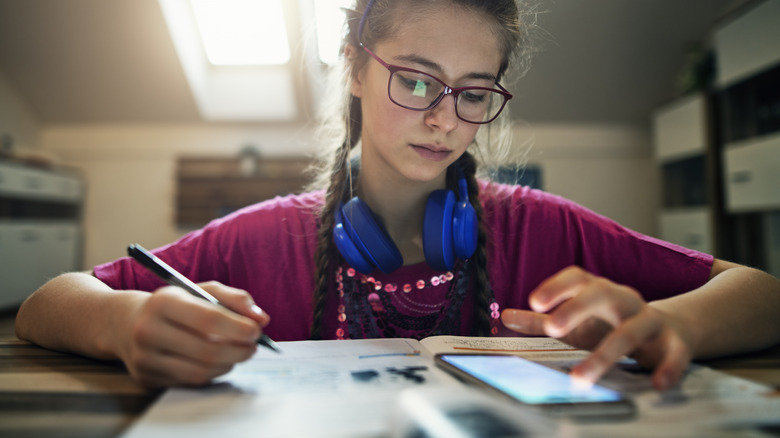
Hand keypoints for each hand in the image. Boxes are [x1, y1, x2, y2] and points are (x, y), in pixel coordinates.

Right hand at [116, 282, 268, 386]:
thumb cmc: (172, 304)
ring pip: (201, 371)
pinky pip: (191, 382)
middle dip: (239, 350)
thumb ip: (233, 298)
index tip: (256, 330)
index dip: (238, 327)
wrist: (124, 323)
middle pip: (206, 350)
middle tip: (253, 346)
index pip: (208, 319)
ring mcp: (145, 358)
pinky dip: (213, 373)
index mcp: (163, 302)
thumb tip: (261, 318)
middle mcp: (149, 331)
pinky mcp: (147, 378)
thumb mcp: (199, 290)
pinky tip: (219, 362)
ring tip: (238, 353)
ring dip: (229, 364)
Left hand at [501, 266, 691, 389]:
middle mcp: (625, 300)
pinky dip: (668, 368)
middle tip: (552, 327)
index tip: (534, 301)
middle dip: (577, 308)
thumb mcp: (576, 322)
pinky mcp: (675, 343)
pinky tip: (657, 383)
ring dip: (606, 354)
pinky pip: (675, 354)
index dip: (557, 286)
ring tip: (581, 378)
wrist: (670, 329)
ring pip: (631, 329)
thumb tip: (504, 316)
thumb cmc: (611, 324)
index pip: (578, 277)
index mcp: (599, 291)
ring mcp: (651, 320)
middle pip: (603, 293)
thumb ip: (541, 320)